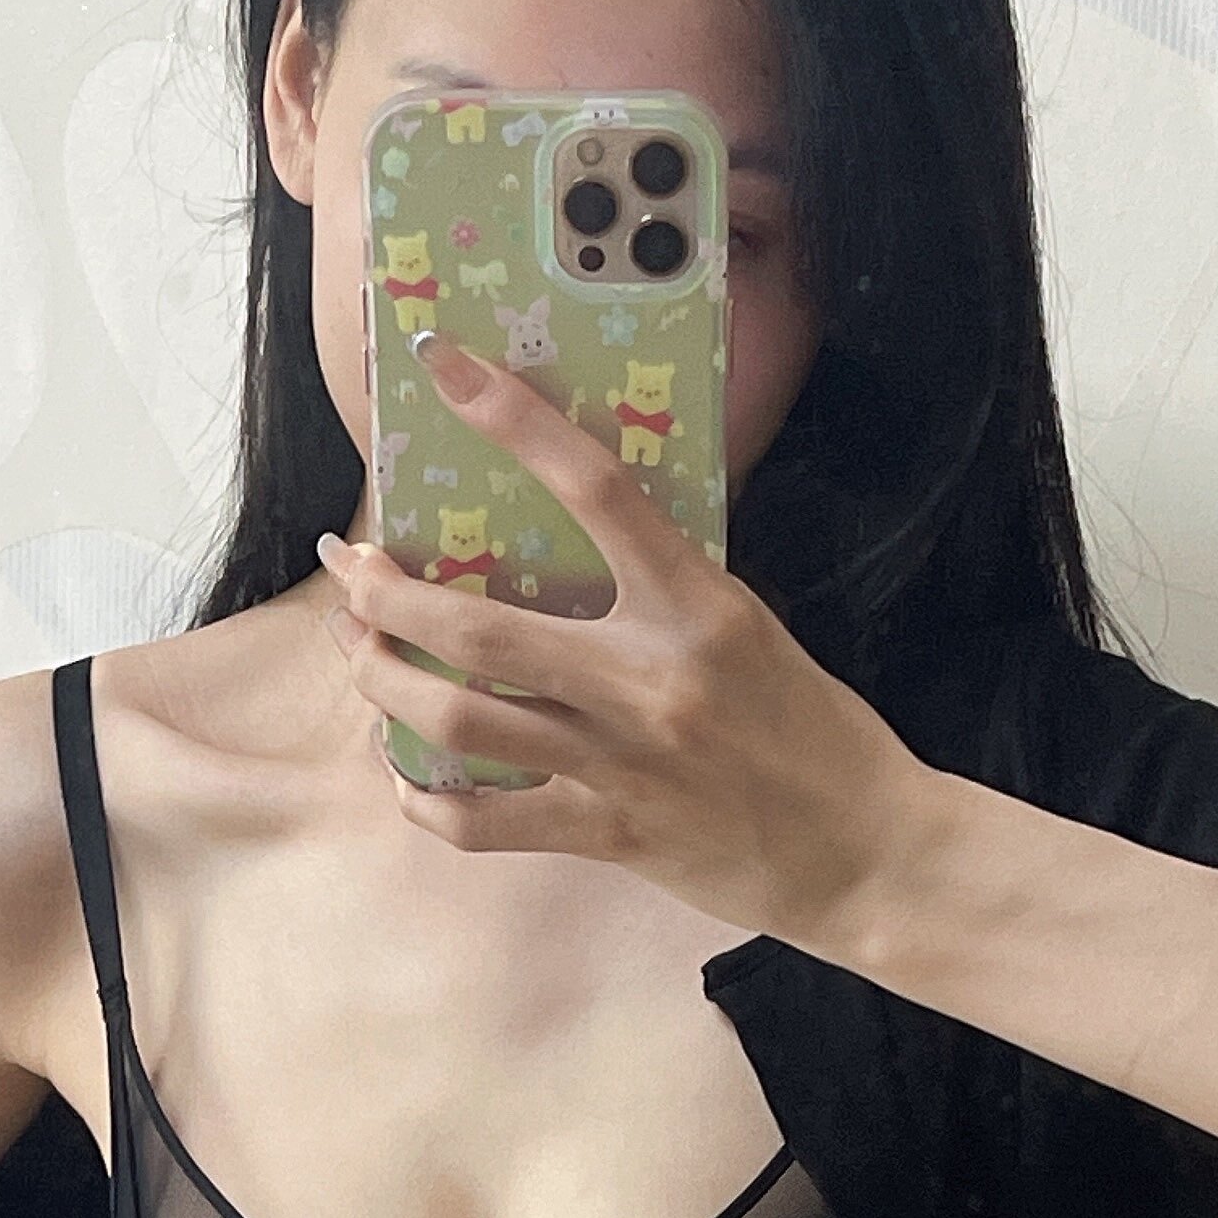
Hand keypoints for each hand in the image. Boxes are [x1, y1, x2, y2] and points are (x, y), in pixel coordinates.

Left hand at [316, 335, 928, 956]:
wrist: (867, 852)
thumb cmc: (811, 730)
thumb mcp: (748, 629)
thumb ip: (662, 592)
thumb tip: (564, 549)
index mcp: (698, 605)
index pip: (593, 486)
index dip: (510, 417)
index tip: (444, 364)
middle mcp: (650, 680)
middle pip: (479, 629)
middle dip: (386, 595)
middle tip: (350, 567)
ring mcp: (623, 764)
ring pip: (461, 723)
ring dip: (384, 684)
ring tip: (359, 653)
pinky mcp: (611, 836)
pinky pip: (489, 824)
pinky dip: (430, 803)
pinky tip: (410, 781)